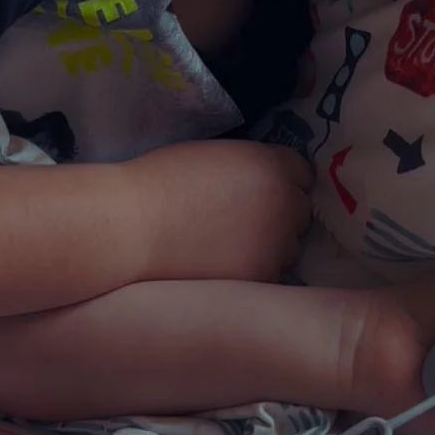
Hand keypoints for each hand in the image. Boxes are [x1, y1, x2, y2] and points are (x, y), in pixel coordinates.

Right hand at [123, 140, 313, 282]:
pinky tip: (221, 268)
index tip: (263, 192)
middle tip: (242, 223)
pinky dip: (252, 274)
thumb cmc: (162, 182)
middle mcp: (285, 203)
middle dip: (280, 216)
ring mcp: (276, 245)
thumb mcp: (218, 156)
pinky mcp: (260, 279)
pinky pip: (268, 276)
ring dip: (270, 248)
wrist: (131, 226)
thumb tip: (266, 183)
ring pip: (288, 248)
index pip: (304, 174)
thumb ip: (251, 168)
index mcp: (273, 165)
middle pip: (300, 212)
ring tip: (227, 248)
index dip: (282, 182)